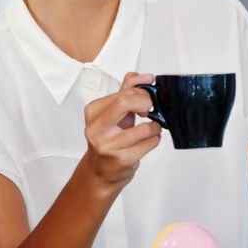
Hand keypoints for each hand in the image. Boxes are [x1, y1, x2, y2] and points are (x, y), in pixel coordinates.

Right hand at [81, 72, 161, 188]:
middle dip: (145, 103)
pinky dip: (154, 139)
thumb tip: (144, 76)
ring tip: (152, 129)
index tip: (147, 98)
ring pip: (144, 128)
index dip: (141, 93)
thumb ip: (127, 90)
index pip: (122, 93)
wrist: (100, 171)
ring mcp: (108, 146)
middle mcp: (96, 129)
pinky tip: (148, 140)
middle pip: (125, 102)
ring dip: (155, 127)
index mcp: (92, 112)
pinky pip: (149, 143)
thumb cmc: (108, 139)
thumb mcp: (113, 113)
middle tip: (150, 110)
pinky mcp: (121, 160)